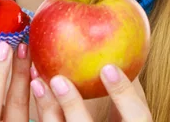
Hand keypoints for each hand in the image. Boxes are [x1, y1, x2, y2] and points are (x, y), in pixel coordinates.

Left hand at [30, 64, 152, 120]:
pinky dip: (40, 111)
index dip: (123, 93)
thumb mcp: (132, 115)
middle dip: (72, 106)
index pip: (137, 116)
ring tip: (37, 80)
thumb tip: (126, 53)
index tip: (108, 67)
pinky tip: (32, 89)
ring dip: (47, 108)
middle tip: (58, 79)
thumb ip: (131, 92)